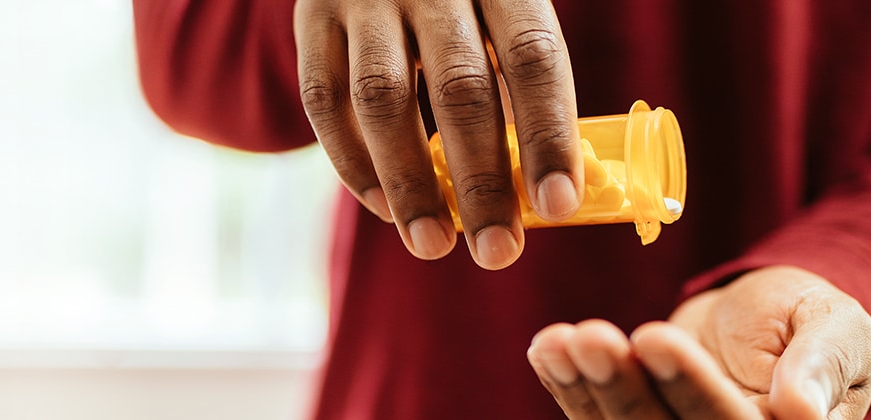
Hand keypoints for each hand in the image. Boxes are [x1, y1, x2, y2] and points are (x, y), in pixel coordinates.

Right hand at [294, 0, 582, 269]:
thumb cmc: (461, 3)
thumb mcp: (500, 16)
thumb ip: (517, 87)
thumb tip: (541, 194)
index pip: (533, 57)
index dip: (547, 135)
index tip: (557, 207)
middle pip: (460, 87)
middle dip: (481, 180)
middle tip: (497, 252)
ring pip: (384, 98)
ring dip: (410, 183)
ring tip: (433, 244)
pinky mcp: (313, 17)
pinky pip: (325, 100)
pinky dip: (353, 162)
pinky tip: (384, 208)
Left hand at [526, 266, 870, 418]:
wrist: (766, 320)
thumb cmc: (808, 320)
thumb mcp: (835, 326)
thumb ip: (822, 363)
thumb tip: (802, 411)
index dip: (691, 385)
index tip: (652, 337)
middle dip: (625, 390)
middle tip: (591, 338)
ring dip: (586, 391)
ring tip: (560, 342)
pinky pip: (596, 419)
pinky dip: (567, 388)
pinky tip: (547, 350)